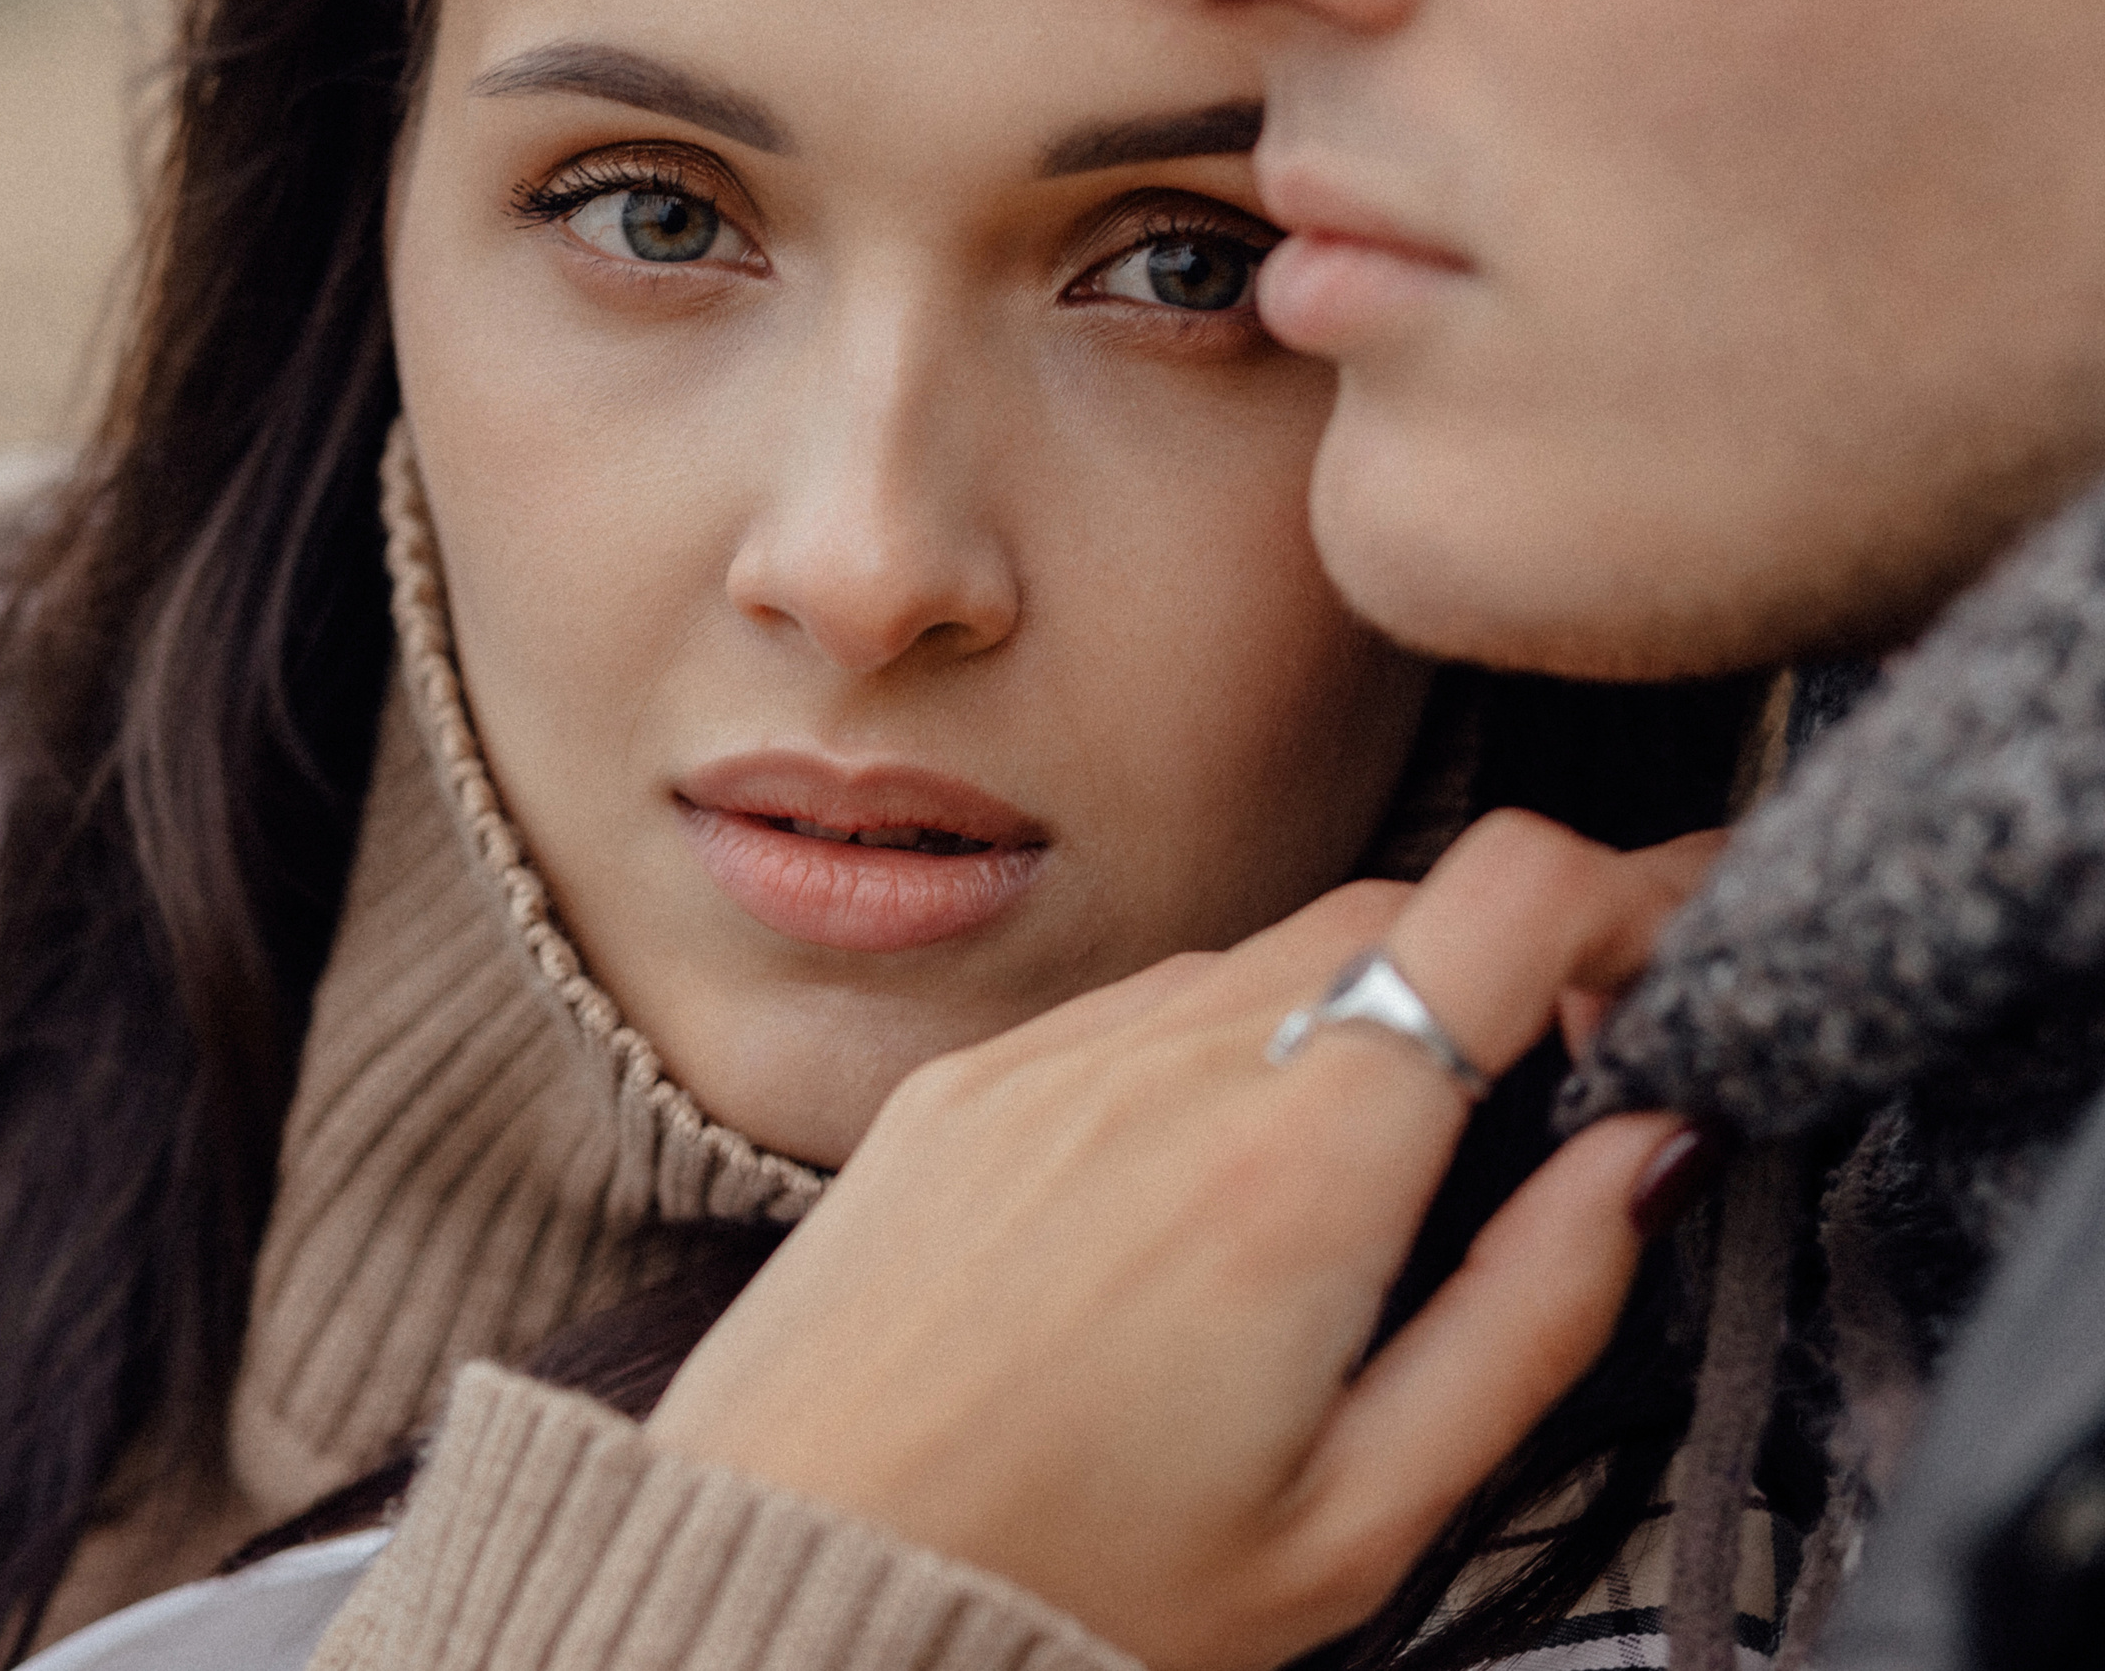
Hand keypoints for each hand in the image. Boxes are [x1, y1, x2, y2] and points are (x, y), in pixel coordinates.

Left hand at [645, 811, 1723, 1670]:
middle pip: (1399, 905)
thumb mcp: (1361, 1514)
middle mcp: (1168, 1064)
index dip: (1634, 889)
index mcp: (1299, 1166)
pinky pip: (1138, 1001)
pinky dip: (1218, 1046)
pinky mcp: (963, 1078)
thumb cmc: (1069, 1582)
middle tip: (1537, 1102)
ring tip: (1346, 1190)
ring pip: (1266, 950)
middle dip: (1502, 970)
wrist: (797, 1581)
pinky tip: (1197, 1189)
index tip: (1675, 951)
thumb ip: (1534, 1313)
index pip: (1511, 896)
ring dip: (1352, 1015)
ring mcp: (1051, 1055)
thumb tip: (1653, 1152)